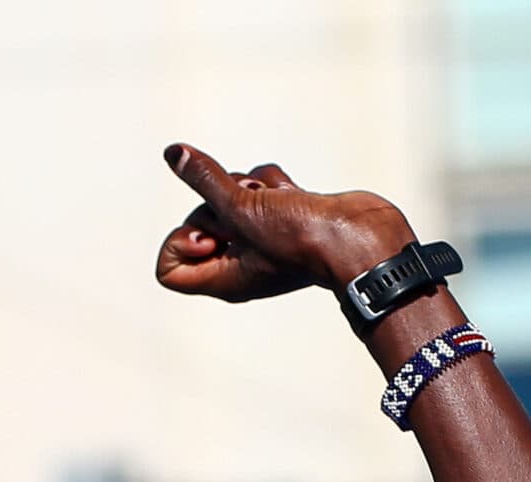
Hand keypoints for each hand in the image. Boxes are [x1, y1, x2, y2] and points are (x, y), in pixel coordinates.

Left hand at [155, 145, 415, 302]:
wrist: (362, 237)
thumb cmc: (302, 239)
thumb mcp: (241, 209)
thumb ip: (205, 180)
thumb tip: (174, 154)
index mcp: (222, 279)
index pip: (168, 268)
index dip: (181, 241)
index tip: (210, 234)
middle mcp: (238, 263)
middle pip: (197, 222)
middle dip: (220, 205)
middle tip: (247, 215)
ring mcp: (262, 240)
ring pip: (229, 198)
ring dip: (251, 190)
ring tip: (277, 204)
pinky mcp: (285, 217)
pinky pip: (260, 188)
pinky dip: (274, 185)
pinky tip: (294, 195)